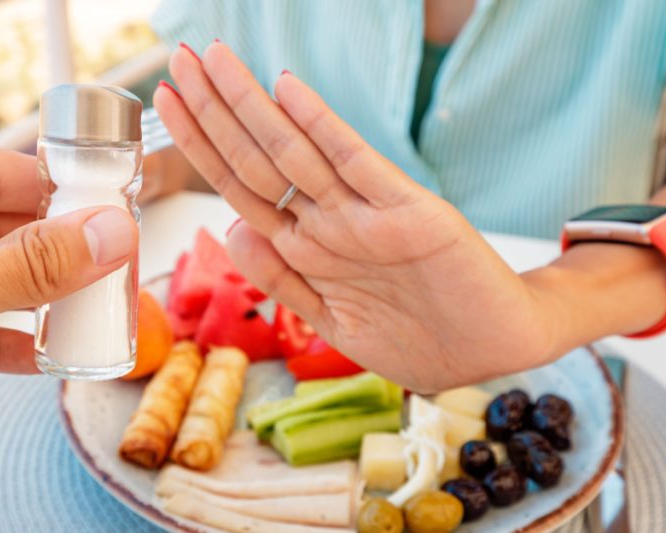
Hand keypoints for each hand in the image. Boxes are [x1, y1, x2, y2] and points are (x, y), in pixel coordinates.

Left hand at [154, 43, 559, 391]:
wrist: (497, 349)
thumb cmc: (419, 335)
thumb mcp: (335, 321)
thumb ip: (284, 281)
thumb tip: (230, 228)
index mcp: (310, 248)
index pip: (241, 185)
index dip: (201, 145)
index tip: (167, 105)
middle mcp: (331, 223)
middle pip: (258, 158)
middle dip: (213, 111)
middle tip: (178, 60)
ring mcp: (367, 216)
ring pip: (294, 154)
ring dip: (249, 107)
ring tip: (212, 61)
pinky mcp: (412, 214)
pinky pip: (357, 165)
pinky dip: (323, 127)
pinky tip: (288, 89)